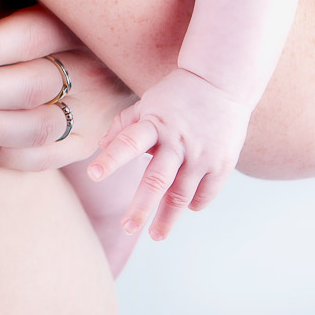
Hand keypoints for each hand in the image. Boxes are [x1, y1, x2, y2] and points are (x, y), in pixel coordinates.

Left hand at [0, 6, 133, 169]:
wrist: (132, 52)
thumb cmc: (67, 13)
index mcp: (82, 22)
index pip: (33, 35)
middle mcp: (95, 69)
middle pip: (32, 84)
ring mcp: (96, 111)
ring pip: (37, 127)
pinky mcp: (89, 142)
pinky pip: (45, 157)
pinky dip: (7, 153)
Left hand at [89, 66, 249, 240]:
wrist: (220, 81)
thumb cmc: (177, 93)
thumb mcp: (148, 102)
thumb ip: (124, 124)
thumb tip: (100, 146)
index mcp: (155, 123)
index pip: (128, 142)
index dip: (111, 159)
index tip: (92, 174)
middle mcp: (178, 141)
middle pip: (157, 180)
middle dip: (141, 207)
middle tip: (127, 227)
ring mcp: (202, 154)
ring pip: (182, 195)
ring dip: (168, 218)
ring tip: (156, 235)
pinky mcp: (222, 163)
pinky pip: (205, 194)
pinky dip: (193, 204)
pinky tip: (185, 208)